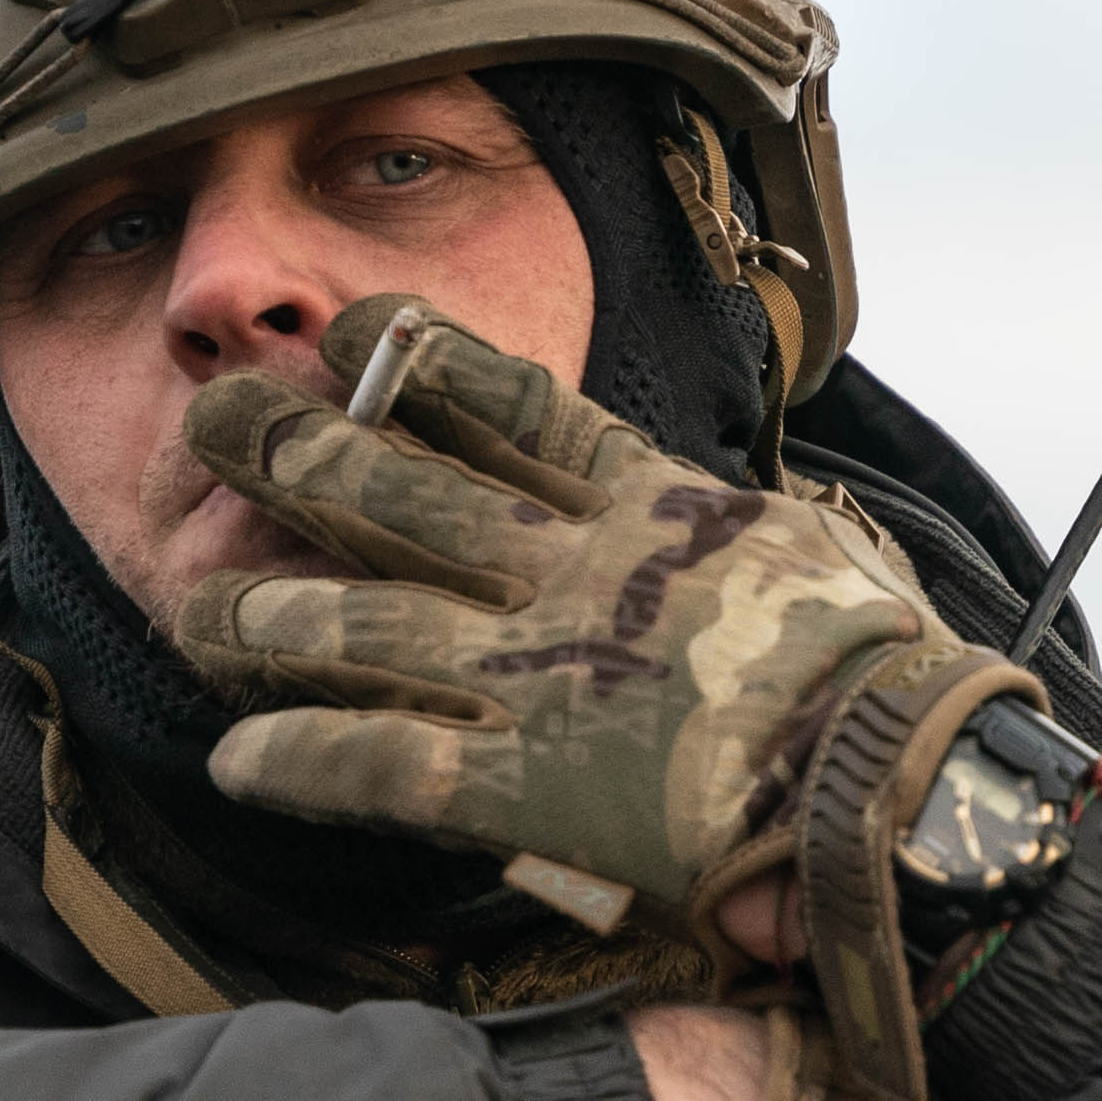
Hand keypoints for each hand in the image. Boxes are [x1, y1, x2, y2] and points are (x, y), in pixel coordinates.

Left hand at [175, 296, 1017, 925]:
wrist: (906, 776)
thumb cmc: (890, 683)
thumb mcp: (819, 566)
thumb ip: (744, 545)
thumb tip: (737, 534)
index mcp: (657, 509)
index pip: (522, 411)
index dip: (431, 362)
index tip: (362, 324)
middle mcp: (579, 571)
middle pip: (406, 493)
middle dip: (300, 452)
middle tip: (215, 414)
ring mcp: (543, 668)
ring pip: (369, 618)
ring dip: (272, 608)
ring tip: (195, 600)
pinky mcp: (527, 776)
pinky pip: (384, 761)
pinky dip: (304, 756)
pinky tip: (236, 760)